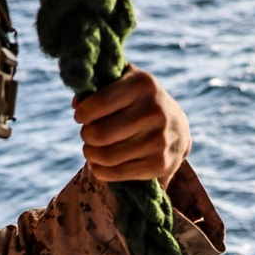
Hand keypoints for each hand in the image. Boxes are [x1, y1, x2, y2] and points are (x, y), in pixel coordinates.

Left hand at [73, 66, 190, 187]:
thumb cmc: (140, 101)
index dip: (83, 113)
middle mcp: (155, 111)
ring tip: (91, 150)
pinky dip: (101, 171)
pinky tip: (98, 165)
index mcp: (143, 85)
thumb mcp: (125, 81)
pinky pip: (118, 173)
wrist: (178, 128)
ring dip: (91, 155)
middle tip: (87, 135)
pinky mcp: (160, 164)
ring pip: (108, 156)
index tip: (80, 116)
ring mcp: (160, 140)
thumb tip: (77, 103)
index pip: (100, 102)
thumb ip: (100, 84)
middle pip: (101, 134)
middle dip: (86, 136)